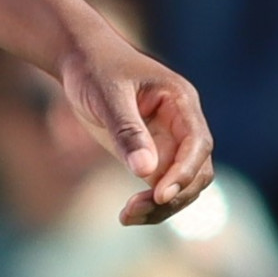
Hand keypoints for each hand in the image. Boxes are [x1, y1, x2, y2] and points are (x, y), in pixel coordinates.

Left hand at [57, 25, 216, 224]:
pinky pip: (161, 186)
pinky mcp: (152, 154)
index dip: (184, 171)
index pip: (198, 143)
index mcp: (181, 102)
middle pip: (197, 170)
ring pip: (182, 184)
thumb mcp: (108, 96)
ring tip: (127, 216)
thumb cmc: (95, 69)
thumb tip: (145, 172)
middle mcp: (182, 124)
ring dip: (162, 205)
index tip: (159, 193)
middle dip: (173, 195)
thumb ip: (127, 131)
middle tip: (134, 210)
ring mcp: (169, 141)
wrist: (79, 59)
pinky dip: (150, 203)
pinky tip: (128, 215)